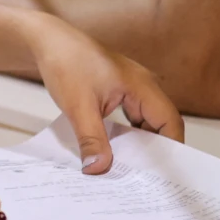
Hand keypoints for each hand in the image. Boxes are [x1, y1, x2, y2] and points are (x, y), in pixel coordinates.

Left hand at [23, 16, 183, 171]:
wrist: (48, 41)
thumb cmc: (66, 62)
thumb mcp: (79, 107)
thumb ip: (92, 139)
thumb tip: (99, 168)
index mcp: (143, 86)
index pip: (171, 122)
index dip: (172, 149)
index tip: (163, 175)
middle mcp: (144, 86)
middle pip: (161, 124)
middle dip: (154, 151)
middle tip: (144, 178)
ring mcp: (132, 88)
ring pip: (145, 122)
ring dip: (138, 143)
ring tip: (129, 169)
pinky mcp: (119, 91)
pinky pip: (131, 117)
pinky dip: (126, 134)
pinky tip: (114, 149)